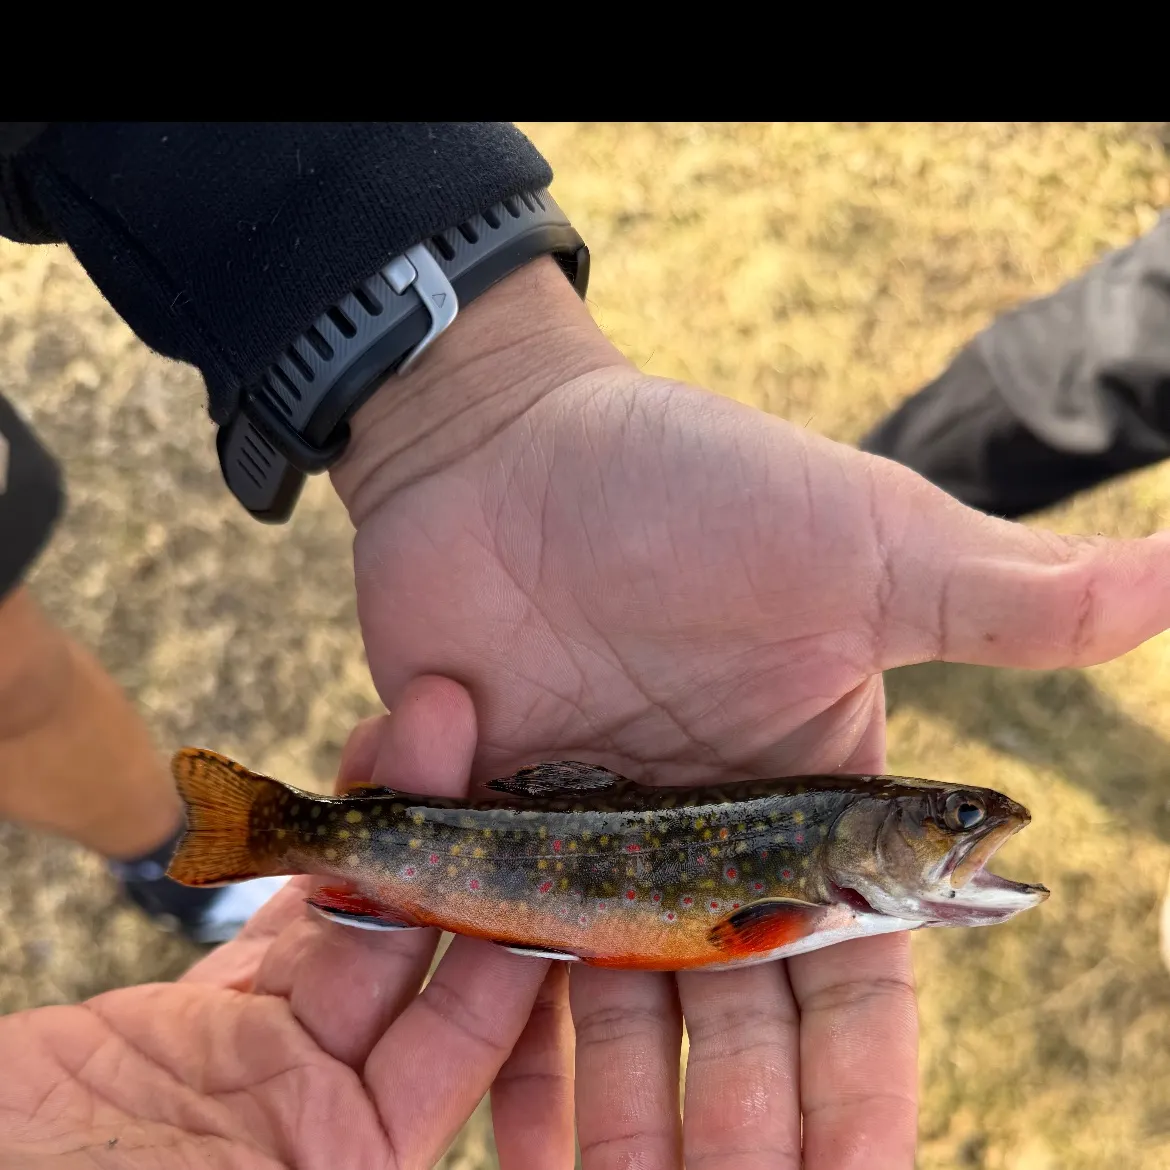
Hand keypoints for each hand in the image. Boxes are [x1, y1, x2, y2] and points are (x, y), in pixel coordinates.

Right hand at [0, 689, 560, 1169]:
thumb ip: (325, 1152)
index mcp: (345, 1163)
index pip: (459, 1045)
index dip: (496, 942)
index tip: (526, 848)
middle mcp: (323, 1112)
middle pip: (410, 960)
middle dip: (444, 847)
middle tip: (474, 742)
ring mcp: (263, 1055)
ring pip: (348, 917)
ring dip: (385, 821)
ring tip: (422, 725)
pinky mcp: (200, 1013)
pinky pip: (276, 914)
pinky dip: (309, 845)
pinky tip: (355, 777)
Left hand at [331, 258, 1169, 1168]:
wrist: (506, 444)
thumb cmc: (686, 483)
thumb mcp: (858, 541)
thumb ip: (1006, 597)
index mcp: (807, 796)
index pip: (851, 972)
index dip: (857, 1090)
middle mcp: (699, 837)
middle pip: (728, 1021)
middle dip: (734, 1131)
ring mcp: (585, 839)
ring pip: (609, 1016)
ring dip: (615, 1119)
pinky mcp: (483, 822)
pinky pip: (491, 956)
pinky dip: (497, 1041)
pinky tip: (504, 1132)